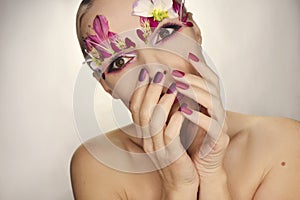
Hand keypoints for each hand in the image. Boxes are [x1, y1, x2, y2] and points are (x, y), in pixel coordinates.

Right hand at [129, 68, 198, 190]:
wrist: (181, 182)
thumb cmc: (176, 155)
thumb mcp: (165, 134)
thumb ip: (162, 117)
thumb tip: (166, 93)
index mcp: (145, 134)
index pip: (135, 109)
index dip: (139, 90)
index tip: (145, 74)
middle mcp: (148, 140)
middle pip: (142, 112)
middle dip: (150, 91)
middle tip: (159, 75)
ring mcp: (158, 148)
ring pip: (153, 122)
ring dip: (162, 102)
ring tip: (172, 88)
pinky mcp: (171, 155)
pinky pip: (170, 136)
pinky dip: (174, 121)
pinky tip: (182, 111)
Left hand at [172, 52, 229, 177]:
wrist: (199, 166)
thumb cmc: (190, 140)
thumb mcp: (183, 115)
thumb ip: (179, 100)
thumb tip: (165, 80)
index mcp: (210, 104)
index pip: (209, 80)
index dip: (201, 67)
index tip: (188, 54)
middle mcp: (217, 111)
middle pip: (212, 87)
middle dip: (194, 77)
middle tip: (176, 73)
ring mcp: (220, 124)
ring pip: (213, 102)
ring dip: (195, 91)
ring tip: (178, 86)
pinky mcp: (219, 139)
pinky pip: (211, 125)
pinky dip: (197, 116)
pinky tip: (183, 110)